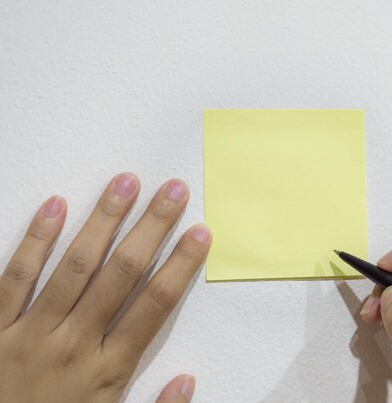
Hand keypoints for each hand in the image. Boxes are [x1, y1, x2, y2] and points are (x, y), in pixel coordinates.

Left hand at [0, 174, 210, 402]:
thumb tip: (188, 381)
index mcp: (107, 371)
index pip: (155, 305)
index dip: (181, 265)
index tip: (200, 233)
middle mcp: (73, 344)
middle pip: (122, 274)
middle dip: (151, 227)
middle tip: (173, 191)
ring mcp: (30, 333)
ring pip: (74, 266)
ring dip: (103, 220)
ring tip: (125, 183)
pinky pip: (14, 278)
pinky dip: (34, 241)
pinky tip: (55, 205)